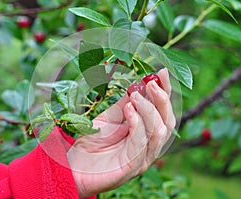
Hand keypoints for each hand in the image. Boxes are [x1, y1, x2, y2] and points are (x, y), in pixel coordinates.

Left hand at [67, 68, 175, 197]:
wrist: (73, 168)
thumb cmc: (91, 144)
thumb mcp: (109, 119)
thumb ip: (124, 105)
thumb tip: (138, 85)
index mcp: (145, 134)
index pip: (162, 112)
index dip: (165, 92)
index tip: (162, 72)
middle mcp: (148, 146)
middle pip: (167, 122)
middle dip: (161, 99)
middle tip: (151, 82)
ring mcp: (142, 158)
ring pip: (158, 131)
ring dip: (149, 109)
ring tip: (135, 95)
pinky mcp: (132, 167)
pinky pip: (141, 142)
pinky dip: (137, 123)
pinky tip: (129, 108)